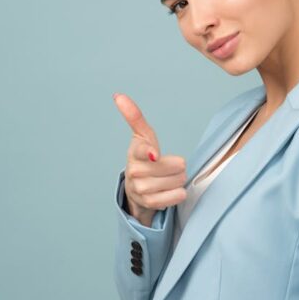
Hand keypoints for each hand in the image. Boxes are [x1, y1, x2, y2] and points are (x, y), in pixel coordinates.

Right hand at [113, 93, 187, 226]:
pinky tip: (172, 190)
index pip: (142, 151)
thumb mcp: (142, 136)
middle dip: (177, 166)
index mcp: (134, 153)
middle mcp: (135, 172)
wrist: (136, 188)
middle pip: (174, 166)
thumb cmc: (143, 158)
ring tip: (169, 178)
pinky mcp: (149, 203)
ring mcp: (141, 189)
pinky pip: (176, 196)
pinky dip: (179, 193)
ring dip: (179, 179)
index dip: (150, 152)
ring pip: (177, 181)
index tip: (154, 154)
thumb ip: (134, 116)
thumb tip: (119, 96)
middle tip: (169, 167)